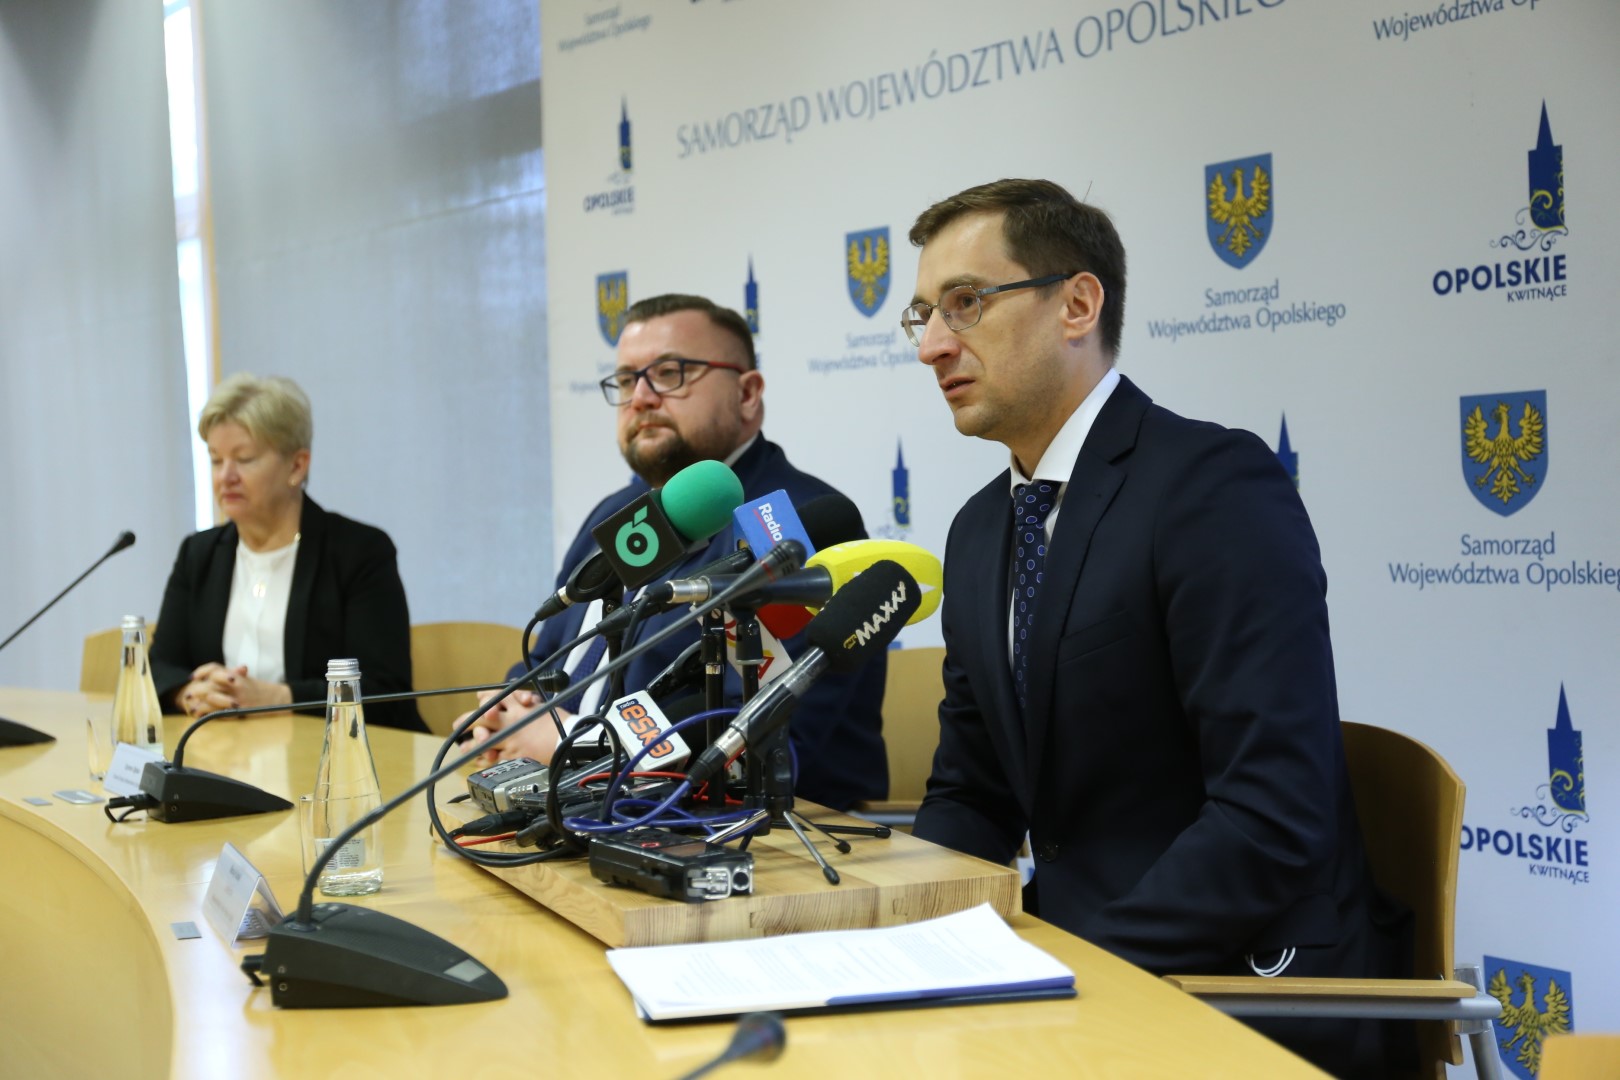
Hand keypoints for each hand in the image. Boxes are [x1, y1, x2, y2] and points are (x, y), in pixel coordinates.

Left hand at [177, 663, 291, 717]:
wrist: (279, 699)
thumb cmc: (261, 690)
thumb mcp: (246, 679)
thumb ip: (230, 676)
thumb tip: (211, 676)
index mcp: (236, 675)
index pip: (215, 668)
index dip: (202, 671)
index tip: (193, 677)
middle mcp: (236, 683)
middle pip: (210, 683)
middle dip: (197, 689)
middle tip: (188, 695)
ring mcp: (238, 696)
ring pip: (212, 697)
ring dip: (200, 702)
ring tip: (192, 708)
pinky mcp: (240, 709)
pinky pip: (220, 711)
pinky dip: (208, 713)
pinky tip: (201, 716)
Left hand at [459, 688, 570, 766]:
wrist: (571, 741)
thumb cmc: (560, 723)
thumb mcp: (541, 705)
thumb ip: (523, 700)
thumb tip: (511, 697)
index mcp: (519, 706)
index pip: (495, 697)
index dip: (485, 699)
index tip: (479, 700)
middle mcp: (511, 721)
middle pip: (483, 718)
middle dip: (468, 721)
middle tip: (457, 725)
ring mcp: (511, 739)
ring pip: (484, 740)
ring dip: (471, 743)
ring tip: (463, 747)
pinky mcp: (514, 755)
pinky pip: (494, 757)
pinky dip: (484, 758)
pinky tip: (479, 759)